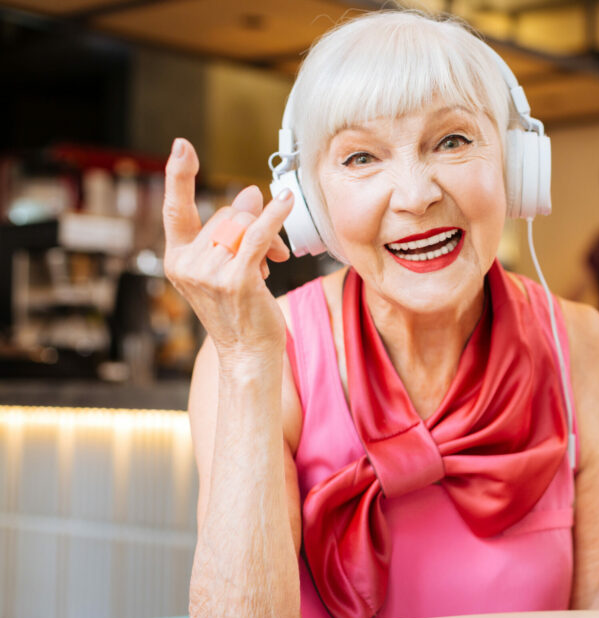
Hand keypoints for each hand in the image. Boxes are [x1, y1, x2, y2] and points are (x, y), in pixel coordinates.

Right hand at [162, 138, 292, 359]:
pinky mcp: (236, 280)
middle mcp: (187, 265)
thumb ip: (232, 232)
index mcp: (177, 260)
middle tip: (272, 252)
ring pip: (244, 225)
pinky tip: (286, 201)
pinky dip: (275, 216)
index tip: (182, 145)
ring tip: (276, 259)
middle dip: (253, 225)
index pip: (175, 210)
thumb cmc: (240, 311)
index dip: (178, 176)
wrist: (248, 353)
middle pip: (226, 216)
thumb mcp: (229, 267)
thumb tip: (249, 192)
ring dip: (269, 236)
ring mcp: (210, 273)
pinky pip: (259, 235)